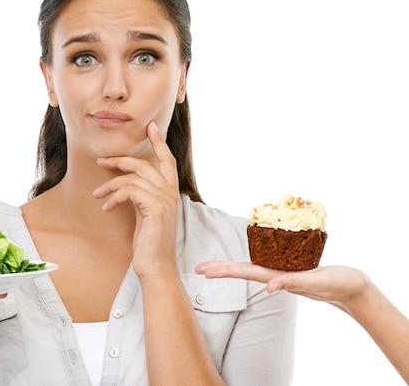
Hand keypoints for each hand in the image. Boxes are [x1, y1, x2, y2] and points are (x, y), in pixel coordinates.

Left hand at [92, 121, 180, 277]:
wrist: (156, 267)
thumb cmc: (149, 244)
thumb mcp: (145, 215)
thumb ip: (142, 197)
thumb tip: (125, 185)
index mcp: (171, 193)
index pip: (167, 161)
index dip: (159, 142)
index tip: (150, 127)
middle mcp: (171, 193)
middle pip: (145, 164)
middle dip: (121, 160)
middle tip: (101, 161)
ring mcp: (165, 199)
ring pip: (133, 177)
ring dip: (110, 184)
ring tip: (97, 194)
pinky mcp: (155, 207)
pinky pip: (129, 190)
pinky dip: (113, 196)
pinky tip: (105, 207)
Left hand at [195, 261, 369, 307]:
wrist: (354, 287)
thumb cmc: (335, 285)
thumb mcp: (313, 284)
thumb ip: (292, 284)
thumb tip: (268, 287)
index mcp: (278, 277)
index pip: (245, 272)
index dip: (224, 270)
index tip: (203, 271)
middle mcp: (278, 274)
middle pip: (244, 269)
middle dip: (221, 268)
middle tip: (198, 269)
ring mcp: (286, 271)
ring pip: (256, 266)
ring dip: (235, 266)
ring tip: (215, 266)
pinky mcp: (298, 267)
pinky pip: (275, 263)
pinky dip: (263, 264)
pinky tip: (255, 268)